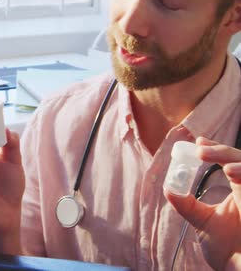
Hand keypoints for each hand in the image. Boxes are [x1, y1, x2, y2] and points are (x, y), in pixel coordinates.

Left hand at [165, 137, 240, 270]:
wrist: (237, 269)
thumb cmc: (227, 250)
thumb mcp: (202, 222)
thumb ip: (187, 205)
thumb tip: (168, 188)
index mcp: (240, 190)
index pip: (230, 160)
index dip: (216, 149)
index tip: (198, 143)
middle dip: (222, 152)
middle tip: (200, 150)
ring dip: (238, 162)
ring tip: (223, 166)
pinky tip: (232, 173)